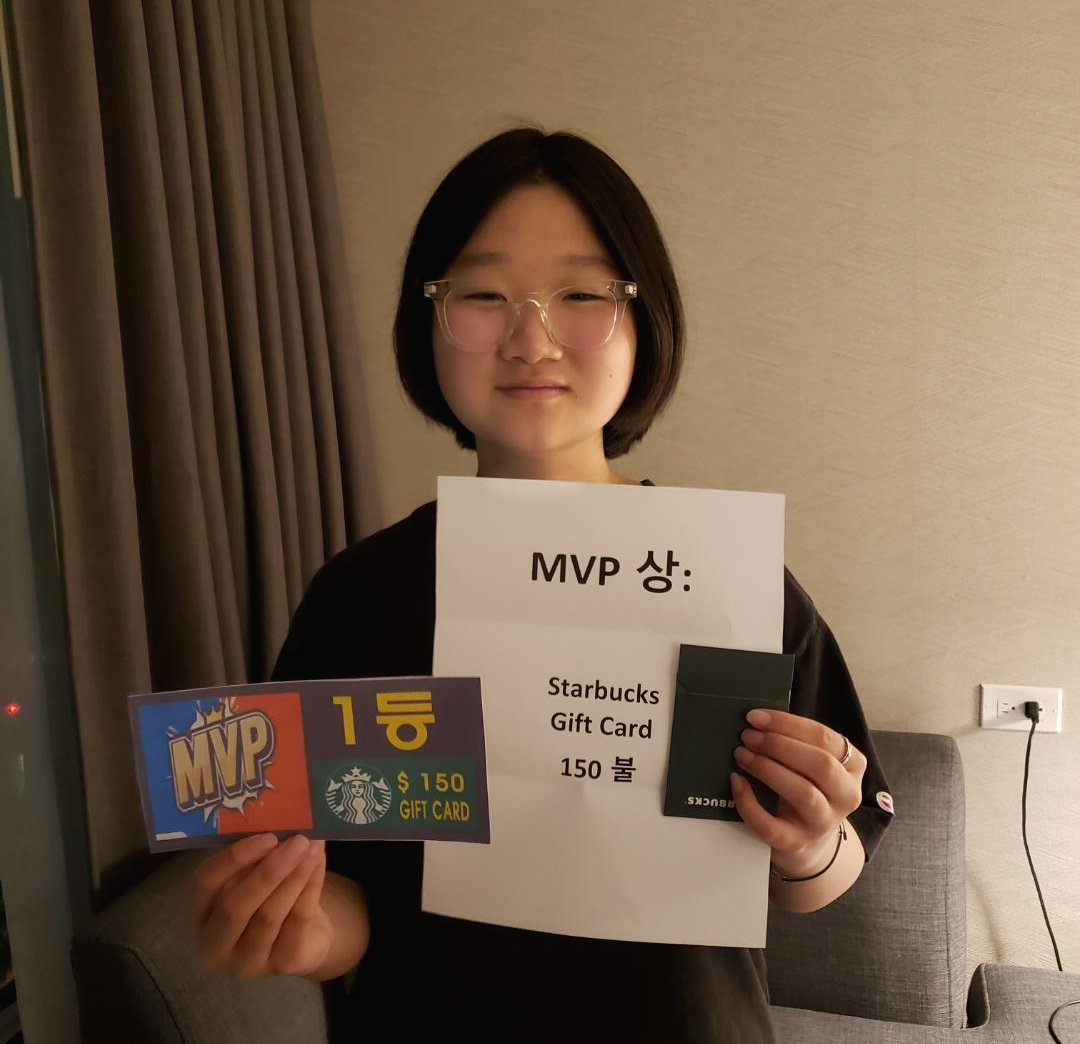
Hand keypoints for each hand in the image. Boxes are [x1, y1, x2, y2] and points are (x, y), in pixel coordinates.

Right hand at [192, 833, 332, 977]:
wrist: (304, 935)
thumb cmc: (268, 896)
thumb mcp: (253, 876)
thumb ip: (256, 855)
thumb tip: (279, 820)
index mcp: (200, 914)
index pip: (204, 885)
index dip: (233, 859)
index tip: (266, 836)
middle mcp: (215, 945)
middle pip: (235, 907)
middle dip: (268, 871)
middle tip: (297, 841)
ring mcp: (248, 962)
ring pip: (269, 915)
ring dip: (294, 876)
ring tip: (313, 847)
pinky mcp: (283, 965)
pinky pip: (297, 922)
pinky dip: (310, 887)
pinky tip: (319, 862)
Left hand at [730, 709, 864, 876]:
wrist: (808, 842)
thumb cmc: (807, 787)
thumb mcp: (811, 763)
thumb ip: (795, 742)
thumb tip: (757, 721)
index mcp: (853, 766)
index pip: (825, 738)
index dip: (788, 724)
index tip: (756, 717)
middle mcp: (846, 795)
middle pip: (821, 764)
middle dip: (779, 745)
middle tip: (748, 736)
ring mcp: (823, 823)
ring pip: (803, 793)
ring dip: (767, 769)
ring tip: (741, 755)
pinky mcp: (797, 843)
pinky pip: (771, 825)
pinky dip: (749, 803)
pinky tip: (736, 783)